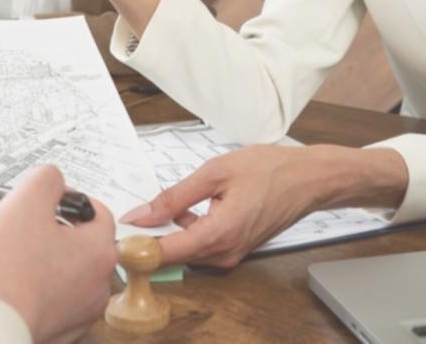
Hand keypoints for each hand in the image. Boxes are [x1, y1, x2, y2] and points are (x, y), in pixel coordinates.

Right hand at [0, 165, 116, 343]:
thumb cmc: (5, 271)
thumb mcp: (24, 201)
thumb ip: (46, 179)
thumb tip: (54, 180)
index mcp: (99, 251)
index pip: (97, 211)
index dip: (67, 201)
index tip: (43, 204)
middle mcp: (98, 285)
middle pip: (81, 242)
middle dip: (53, 232)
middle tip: (22, 231)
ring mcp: (79, 313)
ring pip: (65, 272)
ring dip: (44, 261)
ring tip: (13, 260)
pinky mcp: (59, 331)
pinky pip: (52, 299)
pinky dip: (35, 289)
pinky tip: (13, 285)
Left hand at [120, 145, 403, 268]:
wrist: (310, 179)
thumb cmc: (270, 169)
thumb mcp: (216, 172)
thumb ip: (175, 196)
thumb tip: (141, 215)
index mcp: (217, 235)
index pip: (163, 254)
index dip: (134, 247)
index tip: (114, 234)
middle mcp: (223, 255)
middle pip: (171, 255)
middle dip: (147, 237)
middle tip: (130, 210)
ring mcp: (230, 256)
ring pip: (184, 251)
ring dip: (167, 232)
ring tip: (159, 204)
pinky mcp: (234, 251)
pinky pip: (200, 246)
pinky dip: (185, 230)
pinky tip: (186, 207)